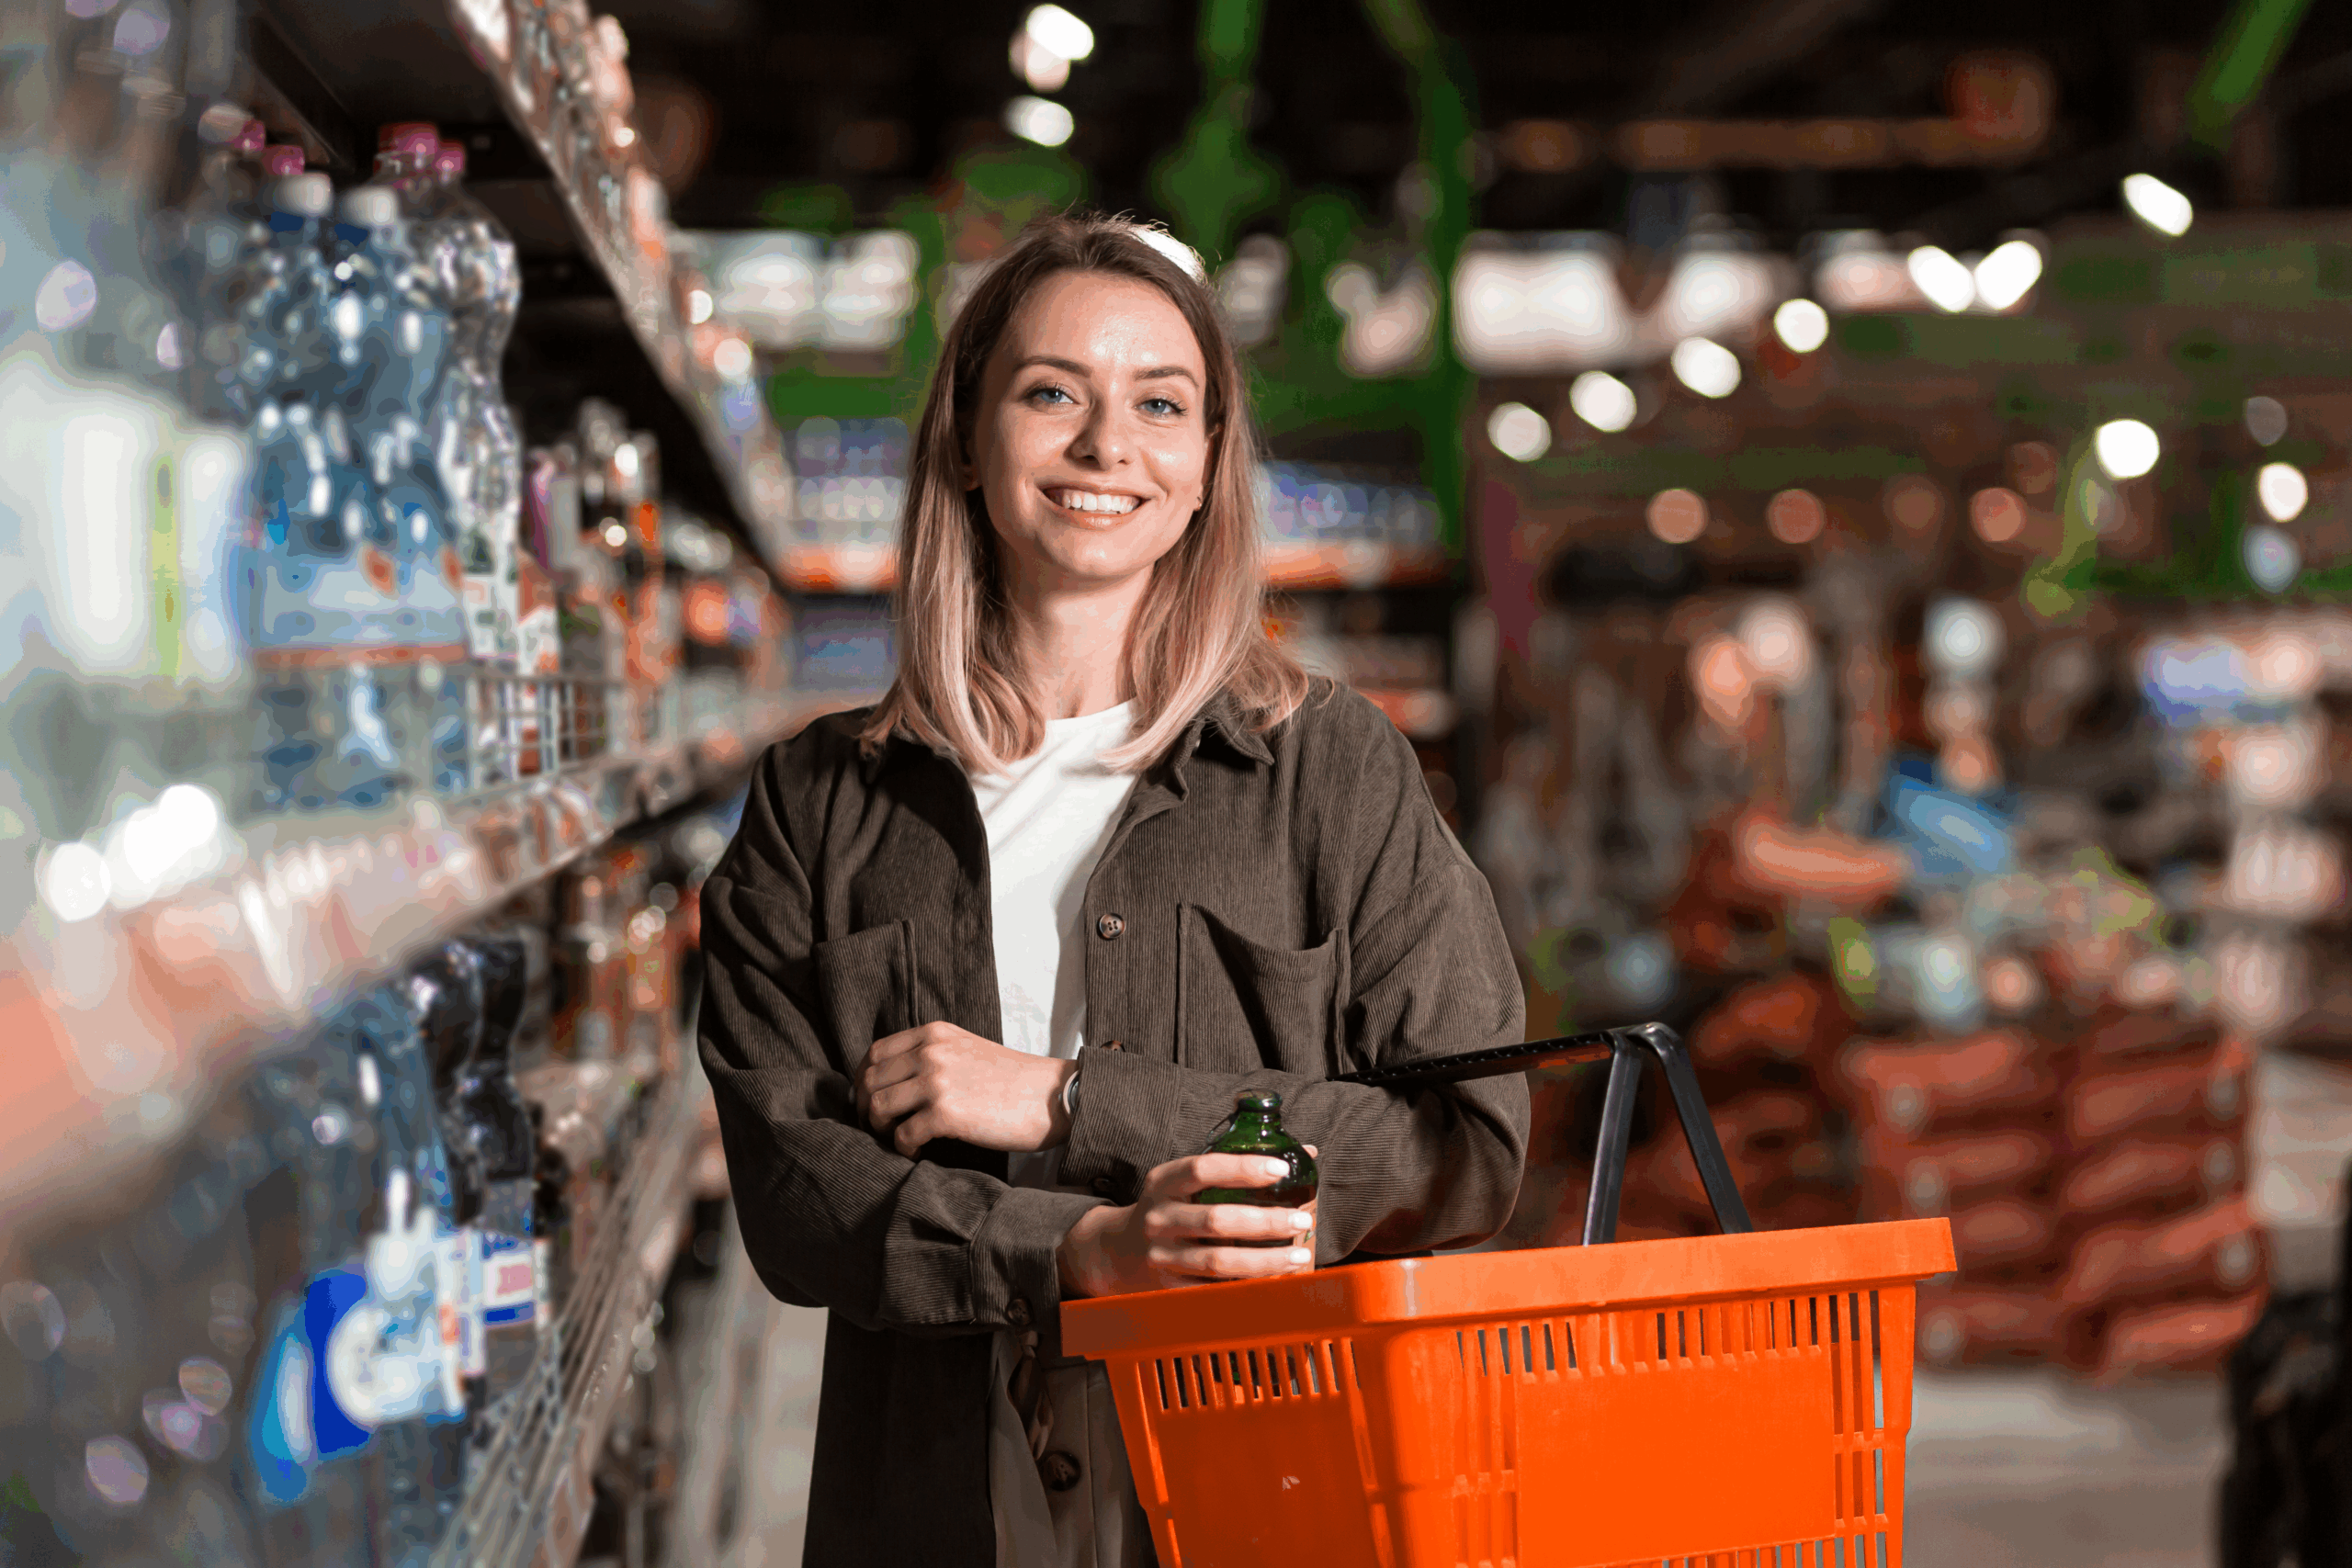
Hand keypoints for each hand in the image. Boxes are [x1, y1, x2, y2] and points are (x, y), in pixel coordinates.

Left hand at [856, 1022, 1075, 1156]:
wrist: (1052, 1096)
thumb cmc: (1013, 1080)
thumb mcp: (967, 1049)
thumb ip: (931, 1055)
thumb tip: (893, 1082)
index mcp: (934, 1034)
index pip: (875, 1053)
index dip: (862, 1081)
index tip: (866, 1101)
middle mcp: (931, 1052)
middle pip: (870, 1080)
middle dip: (864, 1108)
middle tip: (875, 1128)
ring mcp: (937, 1081)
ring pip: (878, 1107)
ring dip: (880, 1129)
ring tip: (897, 1139)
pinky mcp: (946, 1114)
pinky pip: (903, 1136)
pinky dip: (903, 1149)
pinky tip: (917, 1153)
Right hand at [1056, 1147, 1319, 1298]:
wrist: (1117, 1252)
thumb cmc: (1167, 1208)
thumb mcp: (1183, 1180)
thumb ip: (1235, 1166)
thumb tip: (1304, 1152)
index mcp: (1163, 1182)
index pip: (1203, 1169)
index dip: (1243, 1168)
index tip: (1280, 1169)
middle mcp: (1158, 1217)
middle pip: (1216, 1220)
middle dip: (1265, 1221)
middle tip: (1301, 1220)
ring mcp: (1161, 1255)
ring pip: (1218, 1261)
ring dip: (1263, 1260)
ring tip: (1297, 1256)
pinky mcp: (1168, 1288)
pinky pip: (1213, 1290)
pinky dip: (1246, 1287)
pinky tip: (1274, 1281)